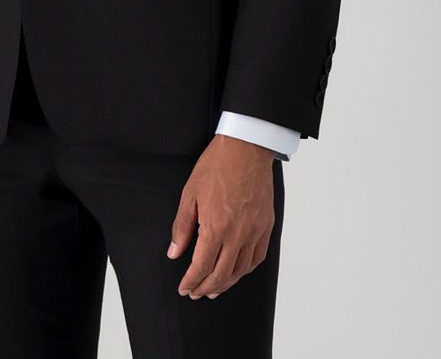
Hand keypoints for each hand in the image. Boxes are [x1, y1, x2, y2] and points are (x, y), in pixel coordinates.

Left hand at [167, 135, 275, 299]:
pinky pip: (258, 257)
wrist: (246, 148)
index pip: (201, 267)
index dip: (191, 282)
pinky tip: (237, 272)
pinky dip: (246, 270)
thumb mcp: (190, 193)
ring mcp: (255, 231)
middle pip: (221, 275)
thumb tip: (174, 252)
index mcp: (216, 227)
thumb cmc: (216, 166)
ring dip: (226, 283)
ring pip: (241, 270)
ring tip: (214, 288)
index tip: (183, 289)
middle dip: (206, 288)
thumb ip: (182, 227)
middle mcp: (238, 234)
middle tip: (195, 293)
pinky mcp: (266, 225)